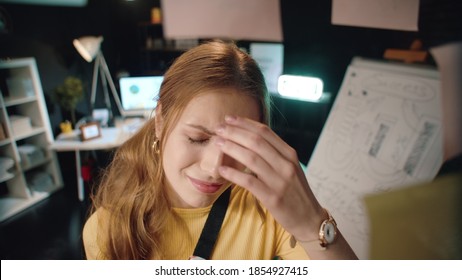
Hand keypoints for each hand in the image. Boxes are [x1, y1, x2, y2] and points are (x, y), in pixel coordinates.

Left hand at [216, 115, 323, 240]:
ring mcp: (280, 181)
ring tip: (217, 143)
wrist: (309, 218)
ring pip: (251, 158)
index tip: (229, 118)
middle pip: (256, 141)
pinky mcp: (273, 198)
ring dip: (231, 148)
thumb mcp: (290, 168)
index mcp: (289, 154)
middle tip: (218, 128)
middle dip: (235, 132)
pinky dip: (233, 174)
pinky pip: (249, 182)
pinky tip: (221, 169)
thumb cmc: (295, 192)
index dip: (245, 123)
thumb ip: (274, 154)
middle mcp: (286, 165)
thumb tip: (250, 138)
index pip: (265, 132)